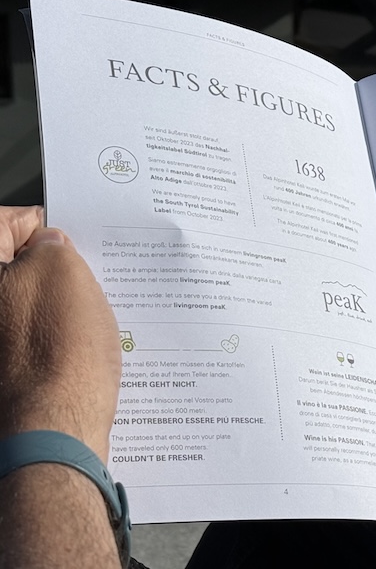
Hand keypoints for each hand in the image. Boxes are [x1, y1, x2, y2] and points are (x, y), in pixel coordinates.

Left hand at [0, 206, 119, 461]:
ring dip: (54, 307)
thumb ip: (52, 245)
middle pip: (15, 271)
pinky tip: (79, 350)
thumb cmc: (58, 356)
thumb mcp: (66, 271)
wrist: (53, 435)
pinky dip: (52, 338)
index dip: (45, 229)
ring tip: (86, 320)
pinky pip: (30, 342)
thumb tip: (48, 249)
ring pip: (24, 308)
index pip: (9, 222)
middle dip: (50, 271)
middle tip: (84, 280)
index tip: (71, 243)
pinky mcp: (7, 373)